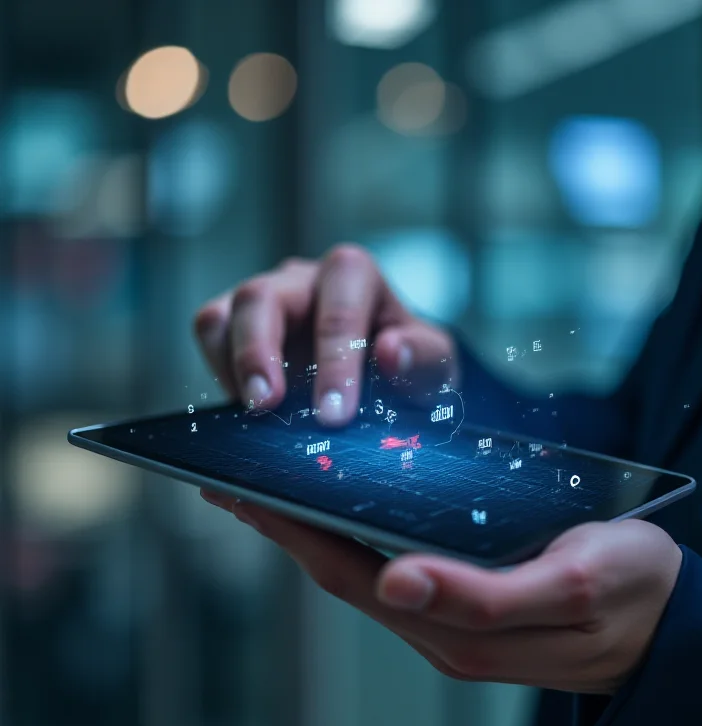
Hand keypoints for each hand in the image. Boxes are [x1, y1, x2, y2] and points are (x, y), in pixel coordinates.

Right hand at [193, 244, 458, 423]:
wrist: (387, 375)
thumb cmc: (409, 363)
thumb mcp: (434, 364)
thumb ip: (423, 357)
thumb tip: (391, 351)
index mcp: (354, 276)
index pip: (339, 306)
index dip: (335, 360)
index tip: (335, 414)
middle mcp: (302, 281)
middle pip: (261, 297)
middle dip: (259, 353)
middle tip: (266, 407)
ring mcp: (264, 302)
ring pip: (222, 314)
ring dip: (231, 364)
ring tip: (250, 413)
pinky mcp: (236, 330)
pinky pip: (210, 337)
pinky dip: (218, 373)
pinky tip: (245, 410)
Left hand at [200, 496, 682, 694]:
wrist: (671, 623)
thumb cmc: (630, 593)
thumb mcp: (572, 587)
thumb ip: (483, 598)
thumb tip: (396, 584)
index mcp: (457, 629)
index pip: (348, 575)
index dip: (290, 533)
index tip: (239, 493)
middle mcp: (439, 629)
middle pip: (342, 572)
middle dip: (284, 527)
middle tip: (234, 483)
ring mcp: (449, 620)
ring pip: (361, 571)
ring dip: (312, 530)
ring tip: (272, 488)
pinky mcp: (467, 603)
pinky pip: (392, 567)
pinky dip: (352, 534)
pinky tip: (340, 509)